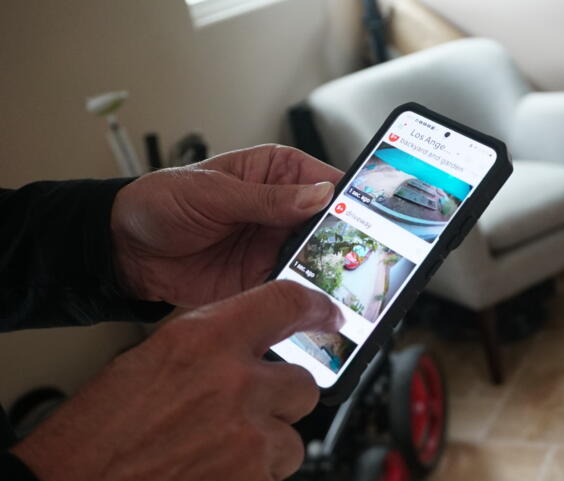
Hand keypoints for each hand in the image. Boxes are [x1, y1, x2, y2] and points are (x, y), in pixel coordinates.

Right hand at [12, 280, 343, 480]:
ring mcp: (248, 434)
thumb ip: (212, 345)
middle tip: (248, 411)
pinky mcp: (251, 478)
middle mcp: (235, 381)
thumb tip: (253, 344)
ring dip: (268, 443)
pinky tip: (215, 469)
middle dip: (280, 400)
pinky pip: (275, 472)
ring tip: (222, 449)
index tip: (328, 314)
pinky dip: (253, 473)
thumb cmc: (100, 428)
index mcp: (205, 338)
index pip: (285, 302)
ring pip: (293, 436)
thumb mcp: (154, 358)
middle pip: (303, 384)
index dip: (314, 307)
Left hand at [111, 145, 341, 306]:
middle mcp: (281, 209)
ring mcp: (273, 245)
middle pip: (329, 225)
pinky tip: (312, 301)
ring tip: (341, 282)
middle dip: (345, 240)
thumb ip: (266, 198)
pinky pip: (292, 286)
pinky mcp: (261, 277)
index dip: (351, 199)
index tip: (372, 216)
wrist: (126, 250)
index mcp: (276, 173)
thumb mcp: (212, 192)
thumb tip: (318, 195)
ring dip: (327, 270)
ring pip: (316, 258)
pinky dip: (303, 296)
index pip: (326, 182)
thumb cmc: (162, 202)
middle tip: (359, 257)